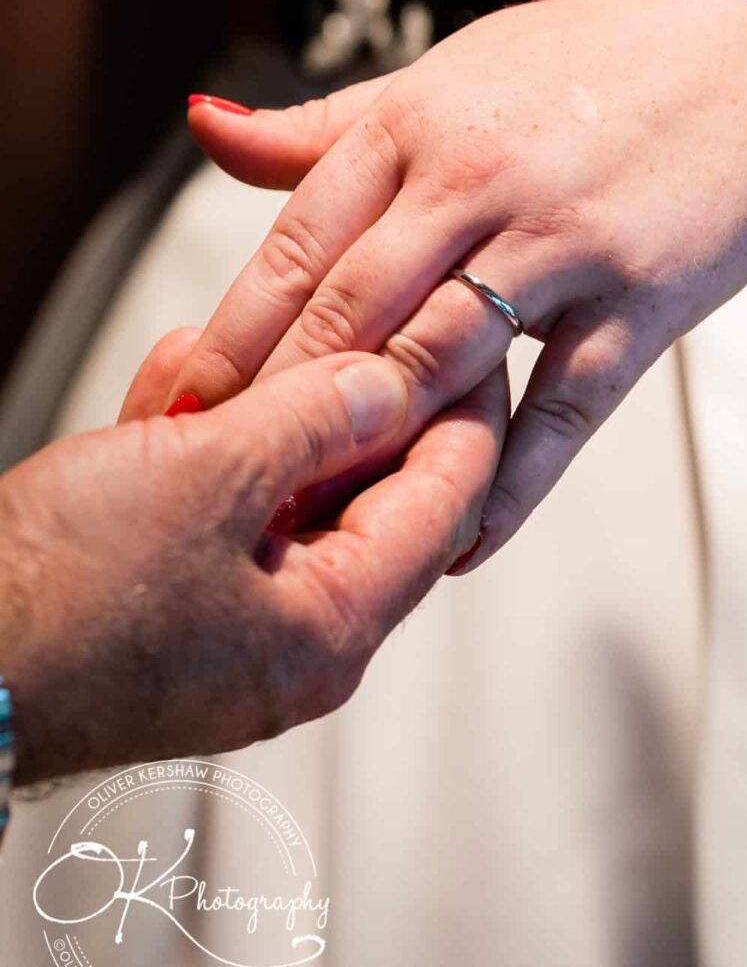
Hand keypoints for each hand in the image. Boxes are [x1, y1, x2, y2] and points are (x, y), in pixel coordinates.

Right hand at [1, 329, 506, 784]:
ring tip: (261, 337)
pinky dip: (207, 451)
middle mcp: (296, 645)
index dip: (463, 411)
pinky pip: (218, 520)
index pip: (446, 505)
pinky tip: (182, 383)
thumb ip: (313, 424)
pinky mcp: (173, 613)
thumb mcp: (205, 478)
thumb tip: (389, 384)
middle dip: (359, 402)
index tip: (467, 338)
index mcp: (330, 630)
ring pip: (286, 499)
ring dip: (272, 415)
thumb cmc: (59, 600)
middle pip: (371, 500)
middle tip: (366, 321)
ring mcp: (233, 633)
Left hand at [176, 0, 746, 567]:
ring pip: (446, 363)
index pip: (300, 244)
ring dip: (378, 450)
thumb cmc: (593, 65)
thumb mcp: (451, 72)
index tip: (185, 411)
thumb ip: (327, 122)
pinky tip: (462, 542)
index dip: (232, 336)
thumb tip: (203, 128)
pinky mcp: (643, 299)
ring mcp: (566, 242)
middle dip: (279, 407)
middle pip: (355, 313)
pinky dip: (510, 485)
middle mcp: (481, 179)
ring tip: (322, 523)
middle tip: (224, 487)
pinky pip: (563, 410)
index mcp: (419, 121)